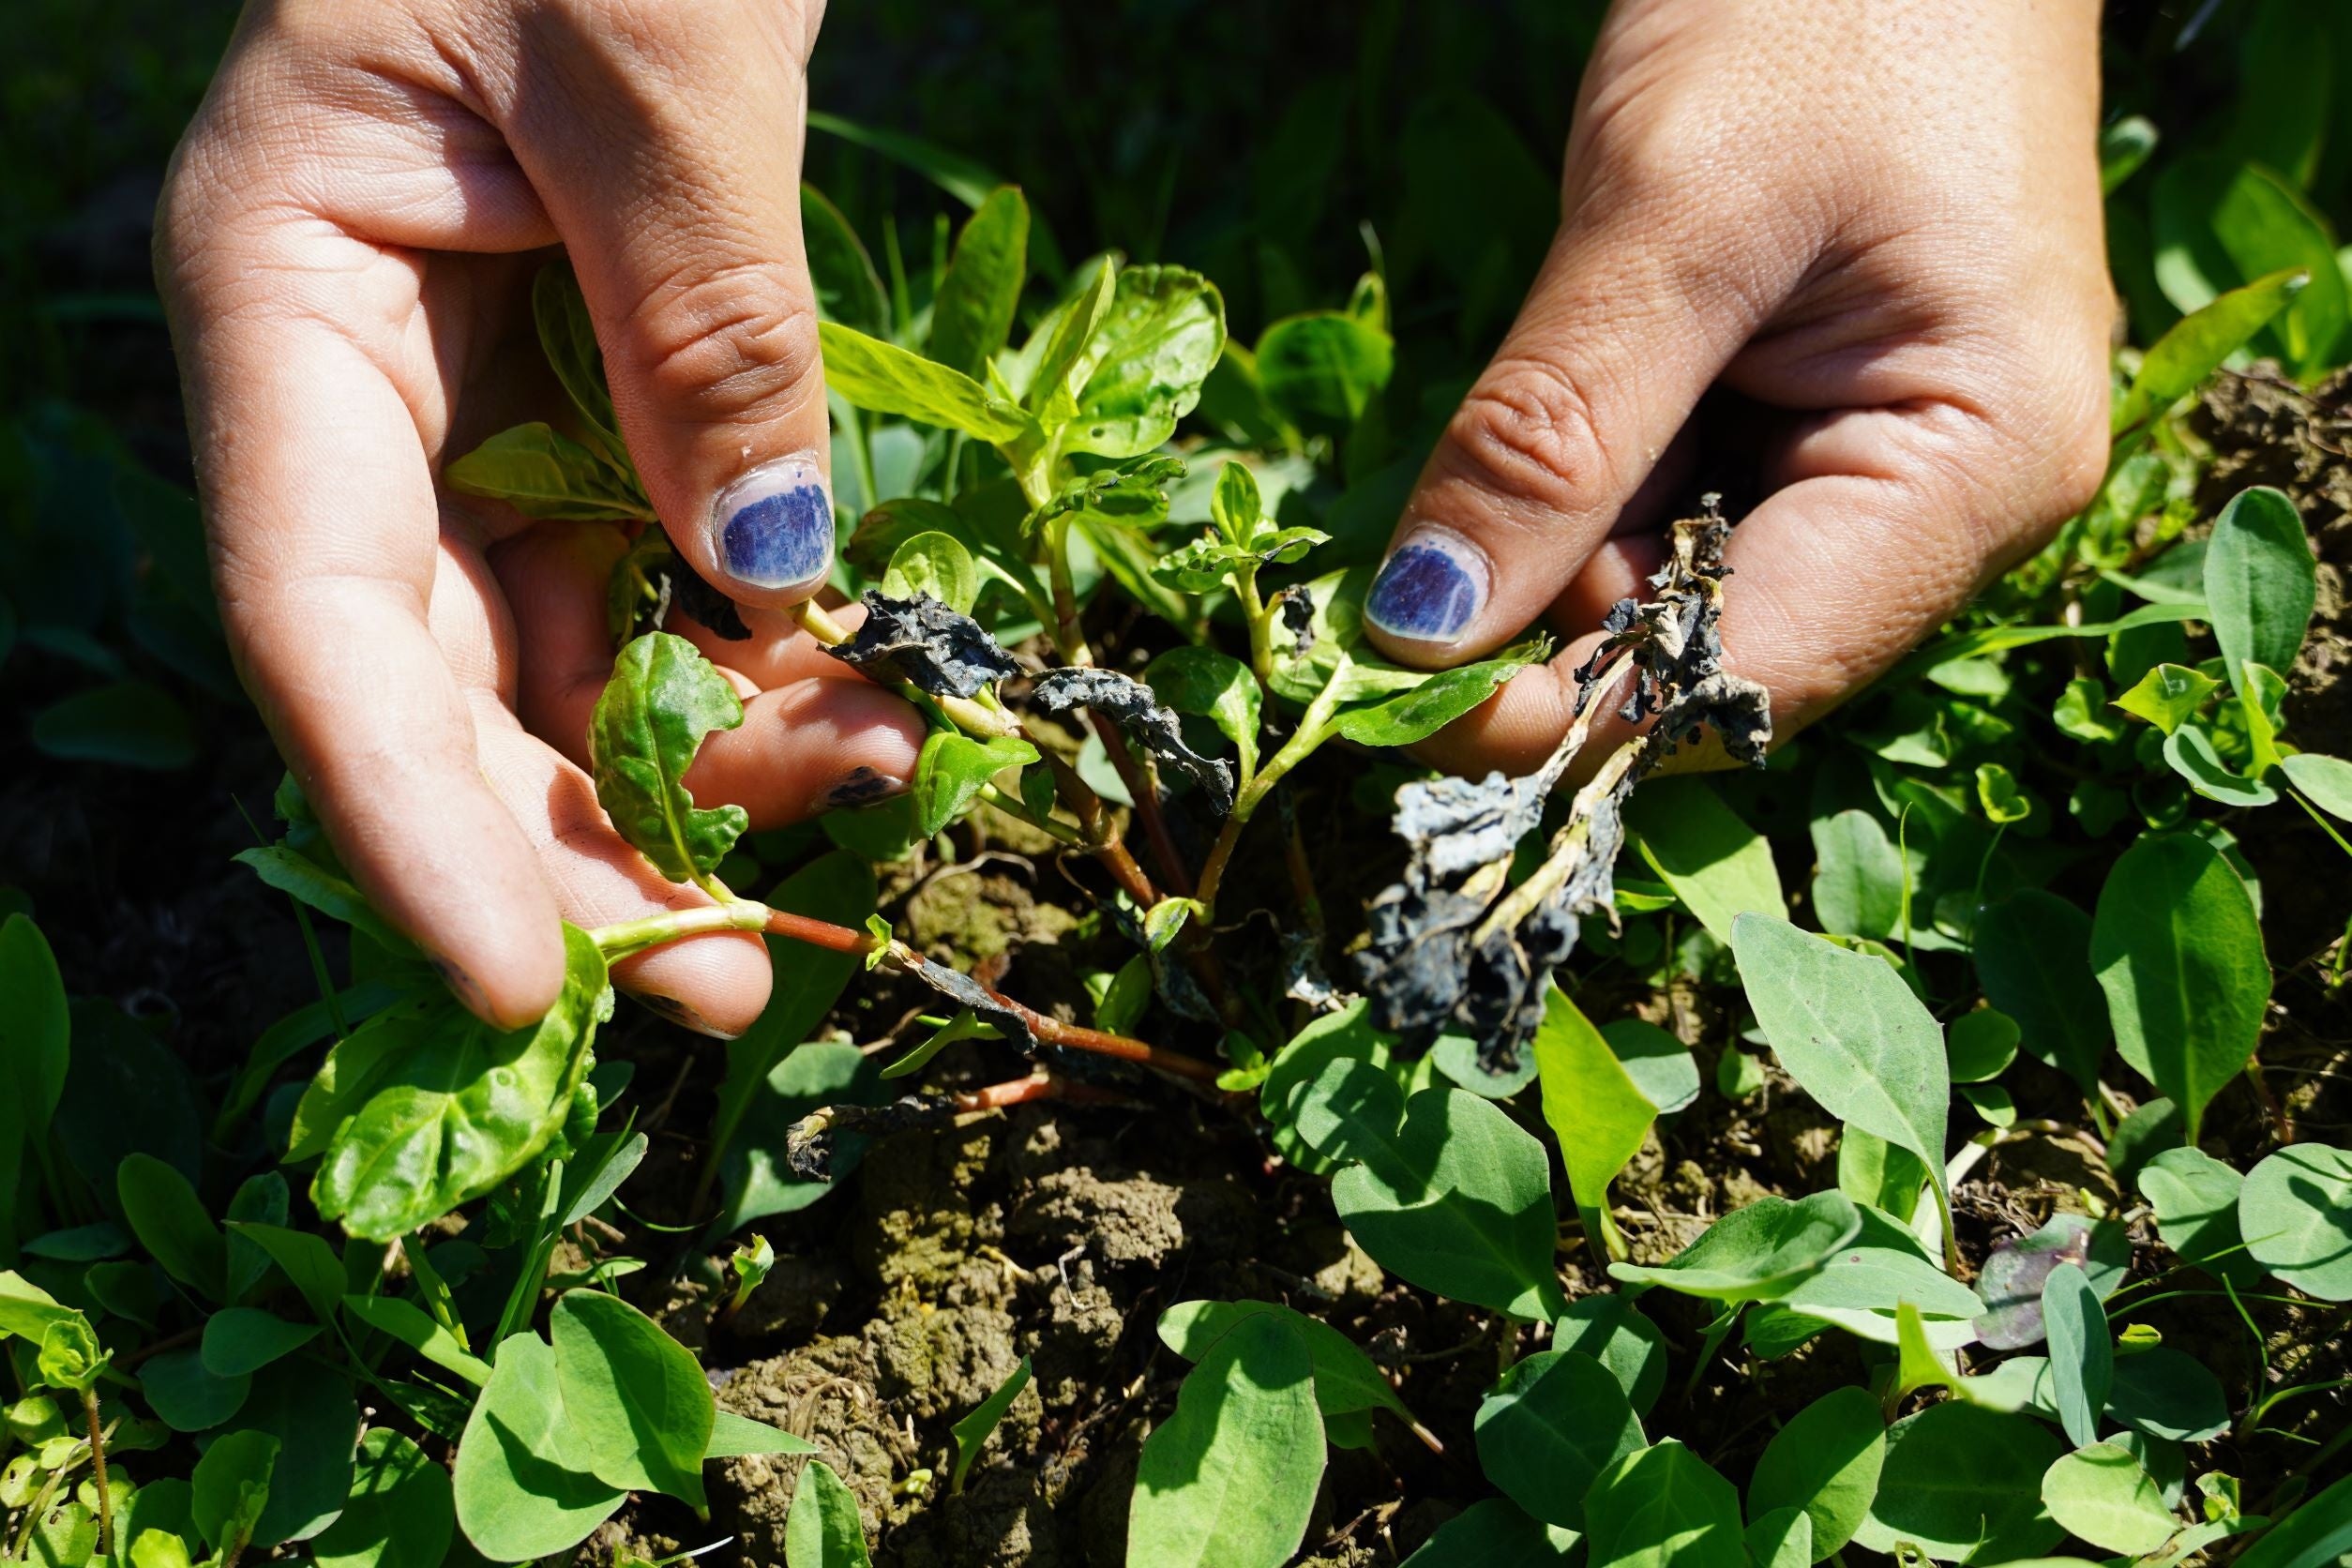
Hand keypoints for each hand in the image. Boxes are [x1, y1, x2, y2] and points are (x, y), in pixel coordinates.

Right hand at [158, 0, 918, 1034]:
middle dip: (574, 847)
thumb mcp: (659, 64)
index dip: (405, 821)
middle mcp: (358, 381)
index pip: (311, 609)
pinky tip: (856, 710)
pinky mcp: (595, 410)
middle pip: (430, 680)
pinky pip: (653, 583)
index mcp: (285, 287)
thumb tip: (766, 573)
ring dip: (691, 769)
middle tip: (730, 988)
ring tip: (862, 803)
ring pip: (551, 657)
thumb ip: (708, 319)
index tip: (524, 989)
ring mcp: (476, 407)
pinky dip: (747, 664)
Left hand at [1362, 0, 2110, 775]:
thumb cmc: (1826, 0)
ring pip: (1680, 590)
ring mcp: (1894, 467)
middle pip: (1711, 653)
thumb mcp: (1669, 215)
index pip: (1748, 681)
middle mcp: (1957, 505)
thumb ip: (1551, 436)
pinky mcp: (1829, 425)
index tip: (1391, 690)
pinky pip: (1685, 511)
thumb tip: (1420, 635)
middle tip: (1432, 527)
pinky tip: (1584, 382)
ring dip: (1566, 538)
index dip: (1565, 714)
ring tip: (1555, 378)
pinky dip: (1594, 483)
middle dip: (1554, 611)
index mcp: (1980, 467)